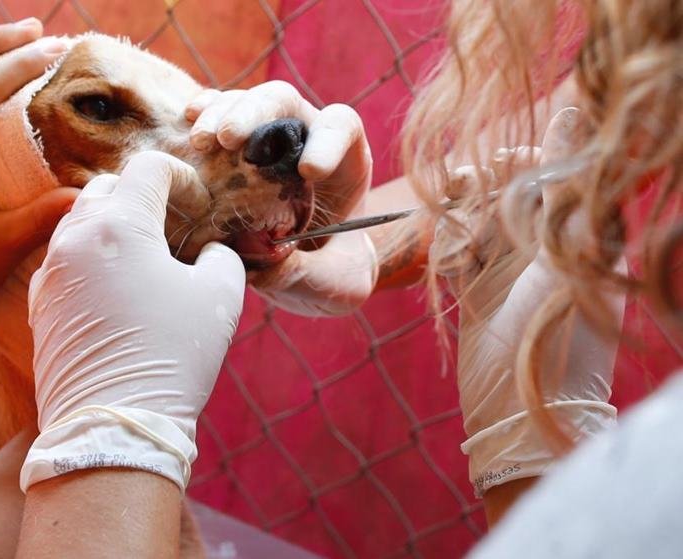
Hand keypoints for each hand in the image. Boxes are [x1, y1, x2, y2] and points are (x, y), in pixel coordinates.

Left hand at [22, 152, 245, 491]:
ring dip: (112, 224)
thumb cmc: (171, 356)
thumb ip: (220, 256)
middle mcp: (74, 239)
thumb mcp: (220, 297)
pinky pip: (63, 259)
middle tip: (172, 224)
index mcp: (119, 226)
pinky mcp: (39, 304)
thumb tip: (208, 250)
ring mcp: (50, 272)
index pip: (147, 168)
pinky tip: (114, 287)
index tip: (197, 203)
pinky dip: (90, 256)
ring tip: (143, 255)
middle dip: (141, 195)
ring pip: (78, 221)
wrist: (113, 425)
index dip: (180, 176)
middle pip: (106, 187)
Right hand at [185, 82, 376, 315]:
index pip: (341, 126)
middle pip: (284, 102)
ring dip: (220, 115)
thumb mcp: (334, 283)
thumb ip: (308, 272)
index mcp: (344, 163)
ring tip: (200, 141)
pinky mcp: (232, 150)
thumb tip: (265, 265)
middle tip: (227, 139)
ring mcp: (266, 139)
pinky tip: (188, 122)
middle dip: (255, 112)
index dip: (327, 139)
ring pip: (246, 103)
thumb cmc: (333, 273)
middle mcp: (304, 139)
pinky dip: (202, 114)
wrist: (311, 276)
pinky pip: (217, 117)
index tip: (308, 170)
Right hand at [432, 108, 625, 496]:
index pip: (552, 176)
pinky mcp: (475, 291)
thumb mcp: (571, 250)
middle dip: (486, 183)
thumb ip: (565, 184)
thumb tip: (573, 109)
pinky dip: (448, 244)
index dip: (527, 159)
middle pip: (508, 194)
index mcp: (581, 237)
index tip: (507, 159)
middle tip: (469, 183)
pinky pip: (455, 251)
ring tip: (454, 215)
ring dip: (462, 211)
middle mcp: (544, 249)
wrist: (522, 405)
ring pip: (477, 219)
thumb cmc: (561, 330)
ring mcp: (508, 270)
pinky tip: (449, 250)